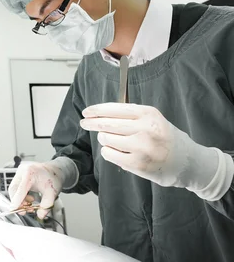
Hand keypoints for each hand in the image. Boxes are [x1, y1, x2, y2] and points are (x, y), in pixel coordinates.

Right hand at [8, 161, 62, 218]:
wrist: (54, 171)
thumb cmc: (53, 178)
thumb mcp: (52, 193)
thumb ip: (46, 205)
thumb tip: (40, 215)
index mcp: (30, 173)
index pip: (21, 189)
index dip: (16, 200)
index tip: (13, 209)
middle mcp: (22, 170)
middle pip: (14, 189)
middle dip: (19, 202)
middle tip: (26, 210)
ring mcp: (20, 171)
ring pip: (14, 189)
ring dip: (20, 199)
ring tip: (30, 204)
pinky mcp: (19, 174)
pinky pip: (16, 187)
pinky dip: (20, 195)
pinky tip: (29, 199)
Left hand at [80, 103, 218, 190]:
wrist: (188, 162)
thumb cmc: (165, 138)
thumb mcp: (153, 119)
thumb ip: (130, 115)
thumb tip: (100, 113)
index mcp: (149, 114)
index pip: (115, 108)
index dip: (97, 110)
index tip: (86, 112)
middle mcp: (145, 129)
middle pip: (107, 124)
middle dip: (92, 123)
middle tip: (84, 123)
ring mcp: (142, 148)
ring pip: (106, 139)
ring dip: (103, 139)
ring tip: (110, 140)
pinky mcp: (138, 164)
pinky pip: (110, 154)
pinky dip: (108, 152)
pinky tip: (115, 151)